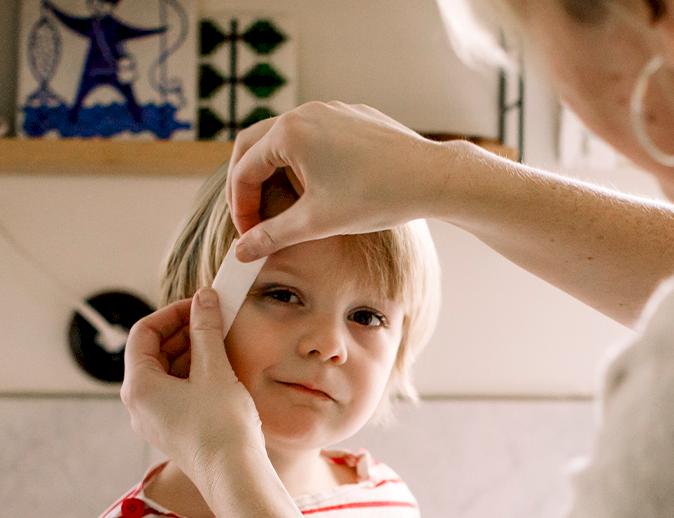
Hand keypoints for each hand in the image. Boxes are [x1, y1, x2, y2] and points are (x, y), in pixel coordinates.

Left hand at [119, 290, 262, 492]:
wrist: (235, 478)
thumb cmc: (221, 427)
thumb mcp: (214, 370)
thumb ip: (206, 330)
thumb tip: (204, 299)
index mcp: (138, 386)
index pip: (143, 333)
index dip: (171, 313)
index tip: (199, 305)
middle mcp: (138, 404)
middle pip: (152, 352)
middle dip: (183, 332)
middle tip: (213, 319)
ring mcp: (154, 420)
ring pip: (165, 373)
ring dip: (191, 353)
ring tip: (221, 342)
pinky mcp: (172, 431)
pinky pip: (175, 393)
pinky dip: (193, 375)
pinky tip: (220, 370)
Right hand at [225, 102, 456, 259]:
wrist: (432, 177)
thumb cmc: (377, 197)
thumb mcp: (317, 222)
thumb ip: (273, 236)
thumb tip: (241, 252)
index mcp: (289, 133)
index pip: (244, 170)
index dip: (241, 207)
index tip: (249, 235)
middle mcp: (306, 112)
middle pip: (255, 145)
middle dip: (248, 183)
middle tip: (251, 216)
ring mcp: (331, 110)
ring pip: (285, 136)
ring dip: (274, 169)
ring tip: (280, 203)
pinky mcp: (353, 115)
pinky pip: (315, 132)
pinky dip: (302, 157)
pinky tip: (317, 185)